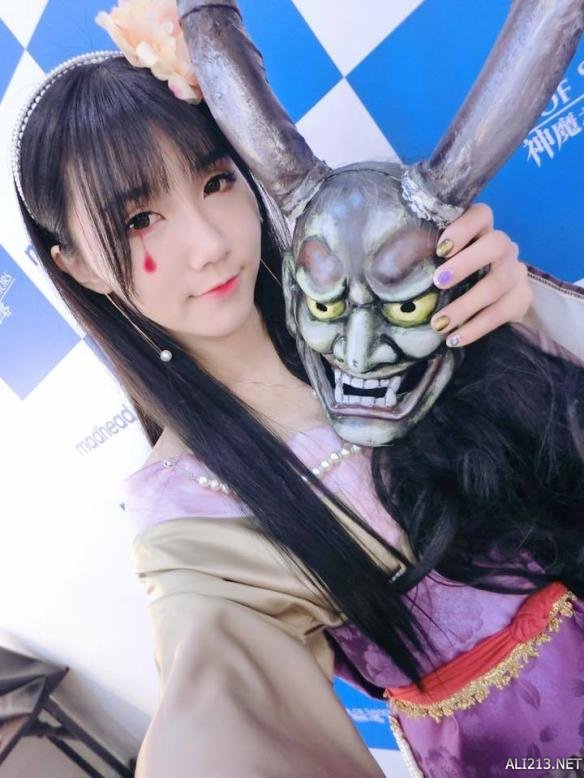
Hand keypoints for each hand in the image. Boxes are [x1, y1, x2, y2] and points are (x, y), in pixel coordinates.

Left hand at [429, 203, 532, 346]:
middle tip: (437, 283)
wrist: (488, 303)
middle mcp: (504, 247)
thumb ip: (422, 256)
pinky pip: (502, 314)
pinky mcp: (521, 298)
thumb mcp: (438, 263)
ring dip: (465, 306)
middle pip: (496, 245)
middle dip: (465, 264)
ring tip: (439, 324)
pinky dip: (476, 328)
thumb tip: (383, 266)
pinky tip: (455, 339)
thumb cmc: (450, 277)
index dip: (463, 228)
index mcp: (481, 230)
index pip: (481, 214)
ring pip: (497, 284)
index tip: (440, 249)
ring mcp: (515, 272)